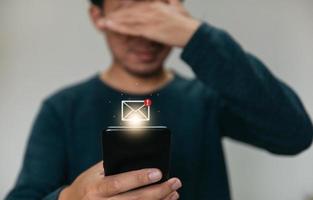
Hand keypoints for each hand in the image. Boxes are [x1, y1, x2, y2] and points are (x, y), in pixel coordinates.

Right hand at [59, 162, 181, 199]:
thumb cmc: (87, 184)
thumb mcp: (95, 172)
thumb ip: (114, 166)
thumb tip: (140, 158)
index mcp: (96, 188)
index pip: (119, 183)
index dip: (138, 178)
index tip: (158, 172)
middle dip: (158, 192)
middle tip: (175, 182)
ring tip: (174, 192)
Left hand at [97, 0, 200, 47]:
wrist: (193, 34)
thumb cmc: (187, 24)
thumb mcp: (178, 8)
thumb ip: (170, 1)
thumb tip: (170, 0)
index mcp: (156, 4)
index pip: (136, 5)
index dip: (124, 8)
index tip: (114, 12)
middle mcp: (150, 9)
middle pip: (129, 12)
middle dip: (115, 16)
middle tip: (101, 19)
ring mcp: (149, 19)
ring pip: (127, 19)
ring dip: (113, 22)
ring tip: (101, 24)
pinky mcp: (150, 30)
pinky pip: (131, 28)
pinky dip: (119, 27)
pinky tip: (110, 27)